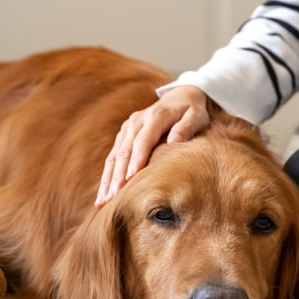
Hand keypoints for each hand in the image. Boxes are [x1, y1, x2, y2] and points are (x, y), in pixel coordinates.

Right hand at [96, 85, 208, 205]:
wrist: (179, 97)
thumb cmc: (191, 110)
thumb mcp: (196, 115)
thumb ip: (186, 127)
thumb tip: (174, 141)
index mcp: (155, 116)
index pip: (143, 140)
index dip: (136, 159)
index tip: (131, 178)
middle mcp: (137, 121)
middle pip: (124, 151)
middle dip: (118, 175)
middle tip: (113, 197)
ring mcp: (127, 128)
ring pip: (115, 156)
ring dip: (108, 179)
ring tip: (103, 201)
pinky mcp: (124, 135)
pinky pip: (113, 157)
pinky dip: (107, 176)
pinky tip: (103, 194)